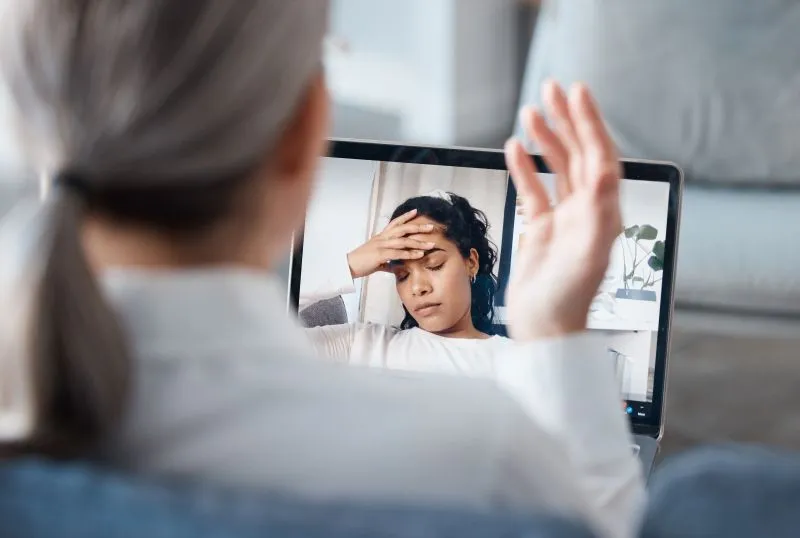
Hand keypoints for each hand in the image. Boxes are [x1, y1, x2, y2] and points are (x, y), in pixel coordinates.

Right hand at [347, 209, 435, 278]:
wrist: (348, 266)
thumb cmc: (362, 262)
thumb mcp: (377, 259)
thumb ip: (388, 261)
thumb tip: (395, 267)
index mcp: (381, 237)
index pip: (395, 223)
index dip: (405, 217)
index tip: (416, 211)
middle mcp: (382, 238)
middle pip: (403, 229)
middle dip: (418, 227)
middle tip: (431, 227)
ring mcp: (381, 245)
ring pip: (403, 241)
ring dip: (418, 242)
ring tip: (431, 244)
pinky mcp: (380, 254)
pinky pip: (398, 253)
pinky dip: (410, 254)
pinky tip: (419, 255)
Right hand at [504, 81, 621, 340]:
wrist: (545, 331)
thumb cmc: (567, 301)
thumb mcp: (587, 255)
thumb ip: (597, 213)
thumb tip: (603, 171)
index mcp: (603, 213)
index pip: (599, 156)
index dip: (590, 122)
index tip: (577, 93)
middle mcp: (587, 211)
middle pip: (578, 154)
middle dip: (567, 119)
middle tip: (552, 87)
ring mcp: (564, 220)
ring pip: (556, 168)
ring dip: (545, 138)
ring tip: (531, 110)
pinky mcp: (542, 231)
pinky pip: (534, 191)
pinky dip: (524, 168)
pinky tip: (514, 149)